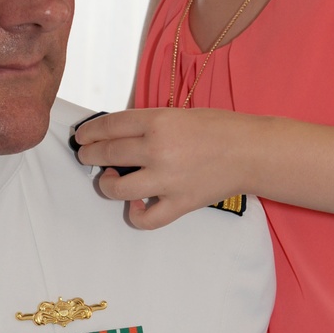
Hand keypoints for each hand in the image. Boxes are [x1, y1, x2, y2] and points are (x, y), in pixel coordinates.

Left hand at [72, 107, 249, 228]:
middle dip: (90, 155)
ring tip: (110, 179)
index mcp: (158, 121)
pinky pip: (145, 218)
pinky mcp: (178, 204)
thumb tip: (119, 136)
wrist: (251, 152)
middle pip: (107, 154)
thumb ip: (149, 124)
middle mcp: (157, 150)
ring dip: (106, 184)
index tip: (82, 137)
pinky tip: (136, 206)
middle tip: (87, 156)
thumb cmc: (220, 128)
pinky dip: (136, 215)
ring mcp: (166, 180)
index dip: (90, 132)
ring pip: (117, 188)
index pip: (109, 126)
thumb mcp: (179, 114)